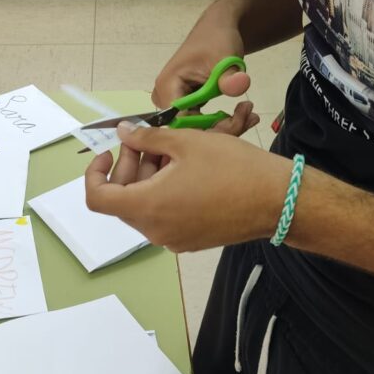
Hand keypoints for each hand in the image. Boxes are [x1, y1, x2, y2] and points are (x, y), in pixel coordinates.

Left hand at [85, 123, 286, 251]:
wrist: (278, 200)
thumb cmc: (232, 168)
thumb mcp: (185, 142)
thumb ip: (146, 138)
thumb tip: (123, 134)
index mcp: (147, 207)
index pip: (97, 198)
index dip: (95, 172)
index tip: (112, 151)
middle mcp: (155, 231)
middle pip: (123, 199)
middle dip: (130, 166)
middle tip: (149, 140)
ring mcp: (174, 240)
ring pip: (145, 206)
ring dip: (149, 177)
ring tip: (173, 151)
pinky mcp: (191, 240)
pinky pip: (165, 215)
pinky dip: (165, 192)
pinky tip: (187, 170)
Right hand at [153, 7, 258, 137]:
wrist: (218, 29)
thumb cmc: (217, 39)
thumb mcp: (226, 56)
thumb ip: (230, 76)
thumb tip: (239, 86)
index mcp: (167, 85)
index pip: (181, 122)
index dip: (206, 128)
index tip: (234, 120)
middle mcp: (164, 97)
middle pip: (187, 129)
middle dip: (220, 128)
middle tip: (250, 116)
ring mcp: (173, 101)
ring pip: (196, 128)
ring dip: (223, 126)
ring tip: (249, 114)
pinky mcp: (183, 103)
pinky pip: (200, 121)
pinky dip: (221, 121)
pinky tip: (242, 114)